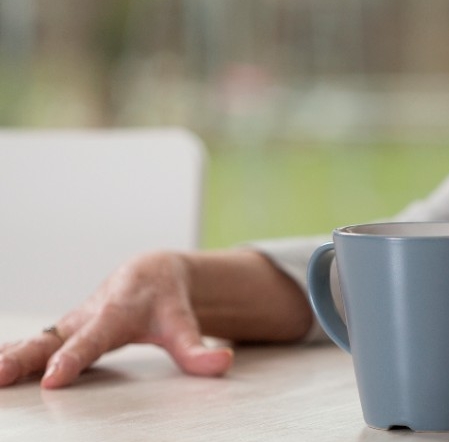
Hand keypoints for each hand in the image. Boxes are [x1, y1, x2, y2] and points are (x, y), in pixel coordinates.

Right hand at [0, 252, 233, 388]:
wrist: (151, 274)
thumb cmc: (166, 301)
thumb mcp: (184, 323)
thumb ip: (197, 348)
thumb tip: (222, 362)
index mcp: (116, 315)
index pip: (92, 340)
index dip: (74, 359)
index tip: (54, 378)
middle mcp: (87, 318)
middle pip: (51, 339)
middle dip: (24, 357)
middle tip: (0, 376)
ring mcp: (70, 324)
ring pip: (34, 340)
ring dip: (10, 357)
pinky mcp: (62, 331)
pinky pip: (31, 343)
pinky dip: (11, 353)